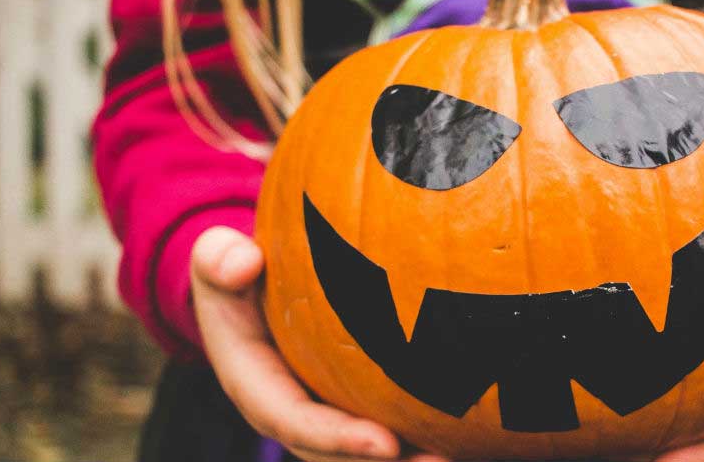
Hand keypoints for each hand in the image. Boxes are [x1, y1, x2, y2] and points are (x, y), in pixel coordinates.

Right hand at [191, 226, 449, 461]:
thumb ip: (217, 261)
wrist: (251, 287)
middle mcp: (298, 413)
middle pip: (344, 454)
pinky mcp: (360, 403)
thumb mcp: (215, 263)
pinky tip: (488, 417)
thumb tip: (242, 260)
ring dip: (420, 455)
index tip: (384, 445)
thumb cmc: (237, 274)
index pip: (298, 425)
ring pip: (378, 448)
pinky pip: (399, 419)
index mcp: (260, 391)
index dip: (338, 440)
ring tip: (474, 454)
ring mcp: (331, 412)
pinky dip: (436, 422)